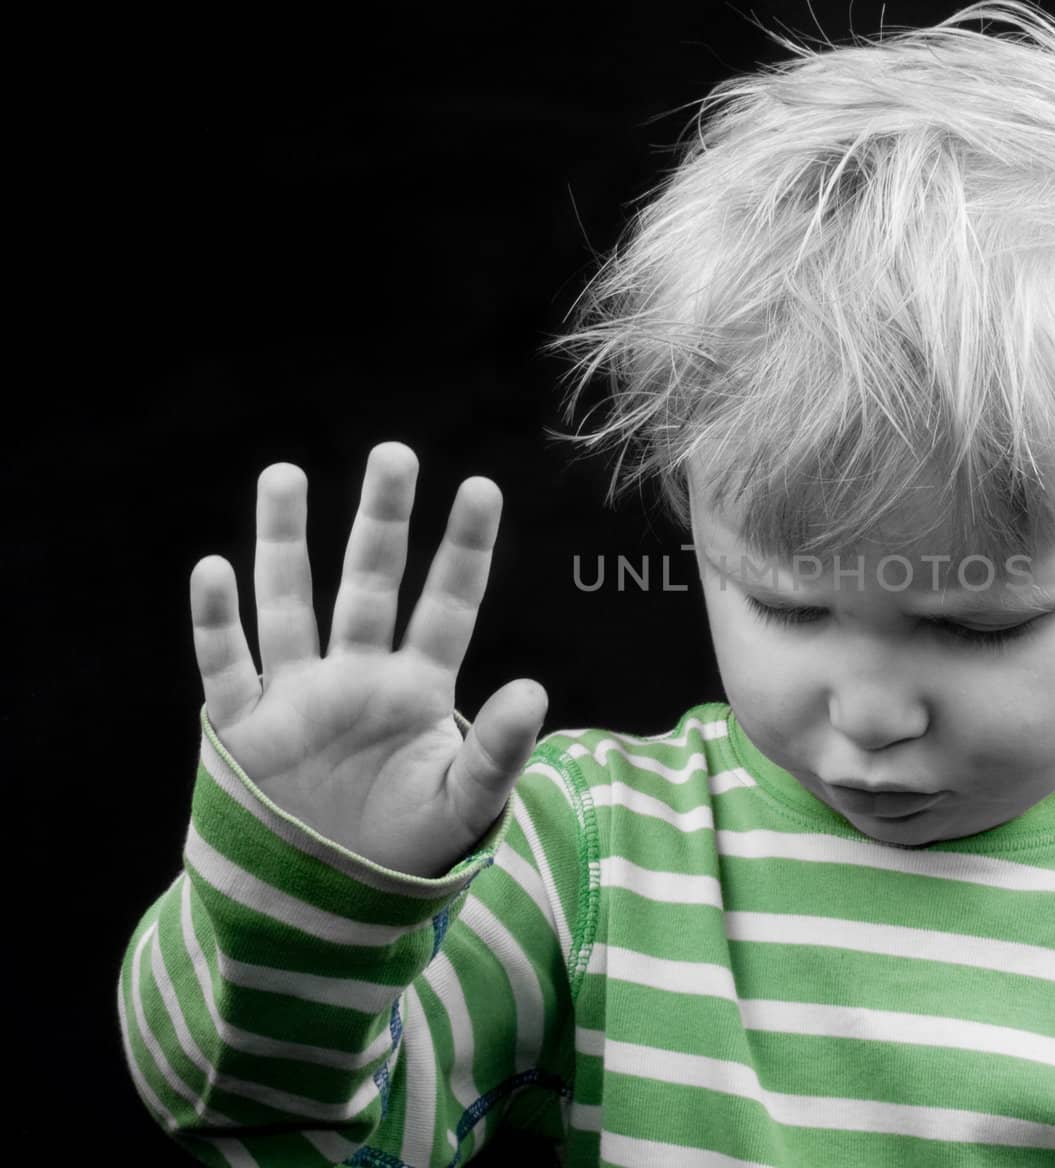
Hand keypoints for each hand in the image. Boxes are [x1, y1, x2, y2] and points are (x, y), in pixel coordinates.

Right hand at [189, 441, 546, 876]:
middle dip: (380, 520)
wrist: (325, 906)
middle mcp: (358, 676)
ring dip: (283, 543)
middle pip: (369, 582)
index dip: (463, 549)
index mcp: (418, 689)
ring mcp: (298, 696)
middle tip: (393, 453)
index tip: (481, 486)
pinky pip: (227, 665)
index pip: (446, 604)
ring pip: (290, 603)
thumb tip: (536, 690)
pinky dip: (217, 621)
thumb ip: (499, 752)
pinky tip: (213, 568)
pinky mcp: (243, 729)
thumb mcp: (462, 805)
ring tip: (285, 474)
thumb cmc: (404, 851)